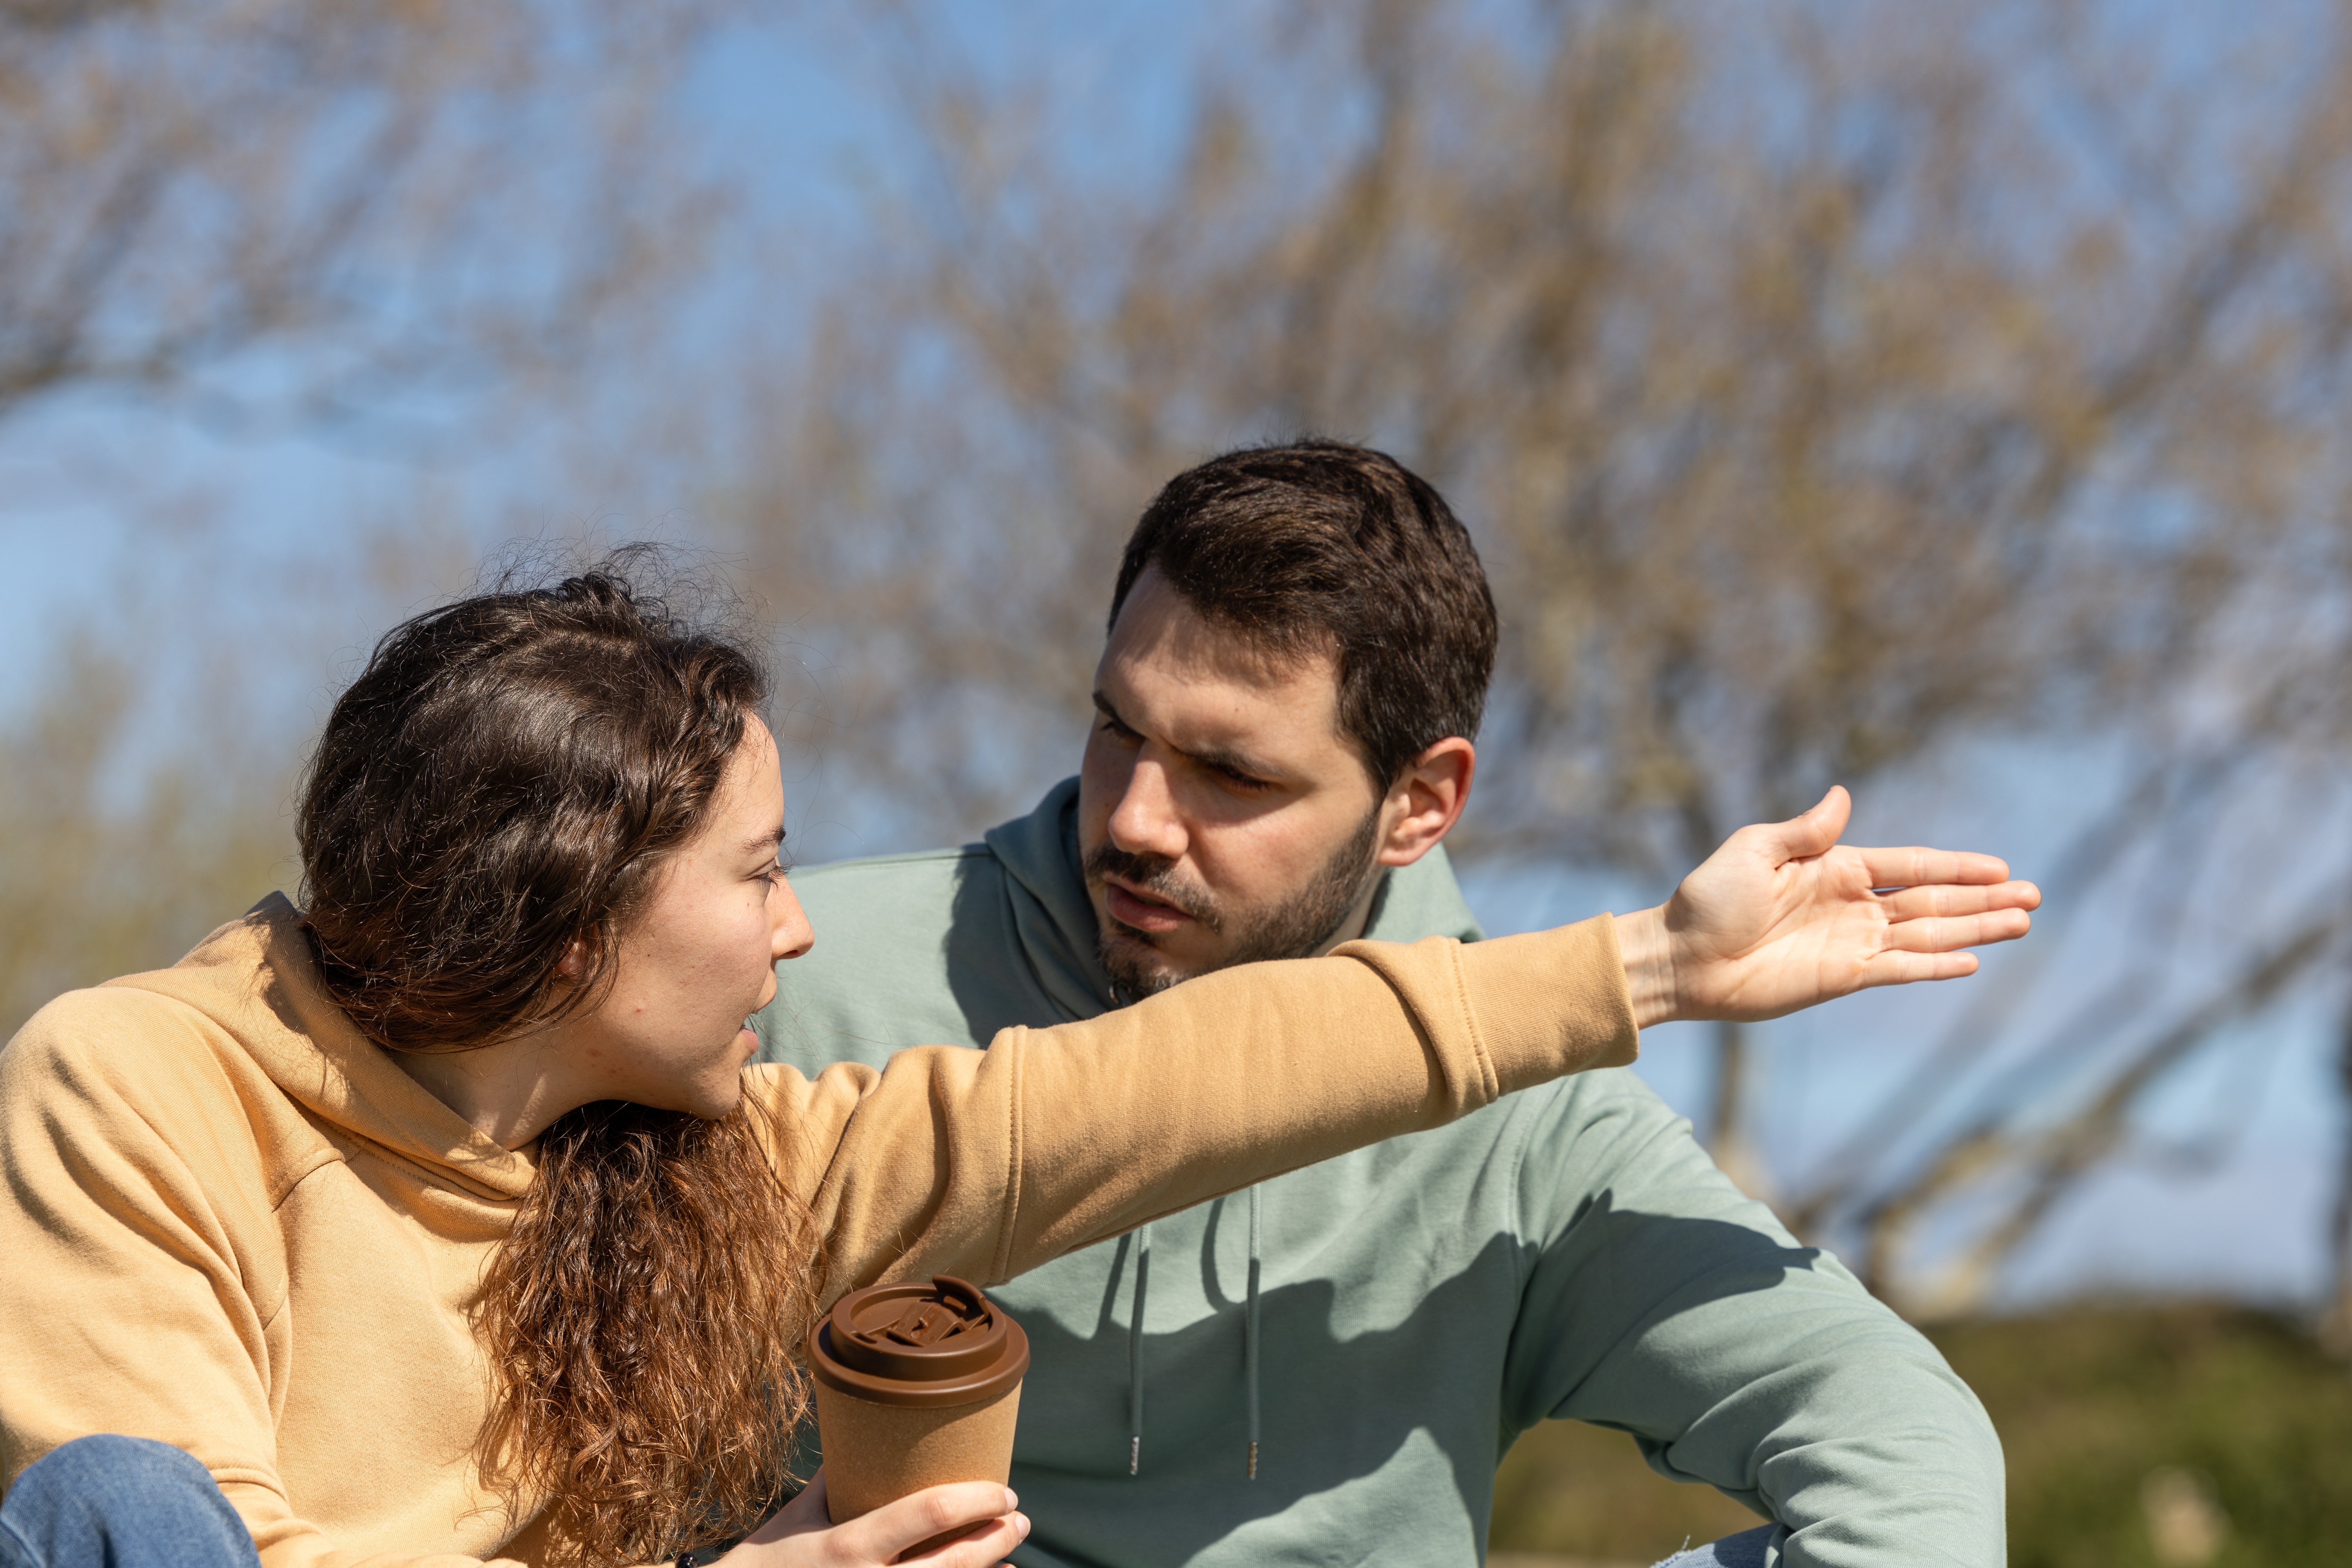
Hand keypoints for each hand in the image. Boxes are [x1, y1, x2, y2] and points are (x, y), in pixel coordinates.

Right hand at [720, 1469, 1029, 1567]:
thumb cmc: (764, 1562)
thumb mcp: (799, 1515)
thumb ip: (836, 1481)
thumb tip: (863, 1435)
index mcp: (851, 1546)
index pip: (931, 1512)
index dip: (978, 1499)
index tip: (1004, 1490)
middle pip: (956, 1562)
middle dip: (997, 1538)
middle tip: (1020, 1518)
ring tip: (1012, 1556)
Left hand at [1616, 786, 2039, 1028]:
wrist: (1681, 956)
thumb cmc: (1708, 899)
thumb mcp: (1754, 850)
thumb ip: (1805, 831)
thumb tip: (1842, 795)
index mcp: (1835, 868)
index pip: (1911, 866)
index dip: (1956, 867)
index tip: (2000, 867)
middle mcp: (1851, 905)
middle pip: (1932, 901)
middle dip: (1982, 899)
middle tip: (2033, 897)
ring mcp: (1851, 943)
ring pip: (1927, 935)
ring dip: (1974, 930)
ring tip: (2021, 923)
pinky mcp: (1842, 977)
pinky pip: (1899, 969)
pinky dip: (1934, 966)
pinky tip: (1970, 960)